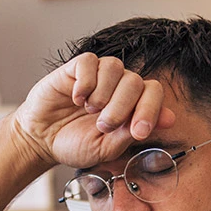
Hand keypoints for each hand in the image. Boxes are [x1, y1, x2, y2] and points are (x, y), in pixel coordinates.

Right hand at [11, 53, 176, 171]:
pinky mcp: (76, 68)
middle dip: (122, 107)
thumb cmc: (75, 144)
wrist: (41, 140)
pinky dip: (85, 82)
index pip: (153, 93)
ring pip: (114, 67)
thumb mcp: (106, 149)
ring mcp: (98, 75)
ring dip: (103, 93)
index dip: (150, 110)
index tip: (138, 132)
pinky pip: (89, 62)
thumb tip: (169, 119)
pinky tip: (76, 98)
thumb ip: (132, 133)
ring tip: (89, 110)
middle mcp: (118, 86)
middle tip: (103, 126)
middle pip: (135, 81)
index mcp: (131, 105)